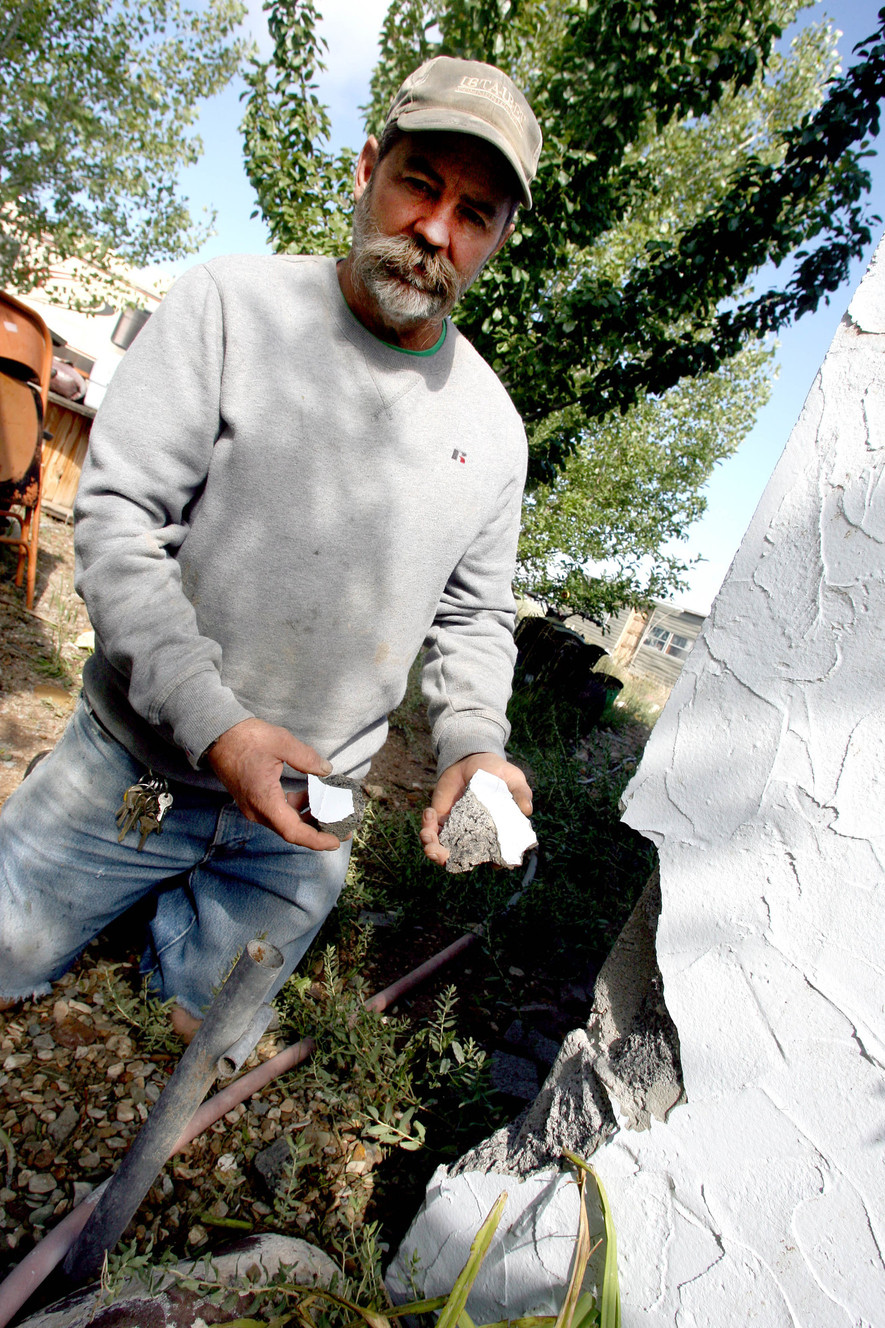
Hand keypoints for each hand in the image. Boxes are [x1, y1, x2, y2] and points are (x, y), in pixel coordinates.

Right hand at [207, 717, 340, 848]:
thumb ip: (306, 758)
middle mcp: (257, 810)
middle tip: (343, 827)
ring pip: (285, 821)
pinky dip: (296, 807)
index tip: (336, 841)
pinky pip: (278, 811)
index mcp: (264, 800)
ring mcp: (253, 806)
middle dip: (318, 831)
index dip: (316, 840)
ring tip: (331, 809)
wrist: (217, 734)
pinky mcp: (253, 799)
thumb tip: (326, 770)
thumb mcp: (281, 742)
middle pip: (291, 830)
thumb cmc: (246, 738)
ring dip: (308, 818)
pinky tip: (311, 795)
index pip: (293, 831)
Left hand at [420, 752, 532, 866]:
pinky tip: (429, 812)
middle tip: (441, 855)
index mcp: (496, 834)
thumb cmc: (497, 772)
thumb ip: (520, 793)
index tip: (488, 862)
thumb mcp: (513, 779)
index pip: (496, 857)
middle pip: (463, 860)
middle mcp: (475, 838)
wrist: (473, 759)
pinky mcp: (442, 820)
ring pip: (443, 851)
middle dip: (448, 861)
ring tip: (428, 837)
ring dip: (432, 849)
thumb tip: (527, 810)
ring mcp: (457, 831)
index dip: (493, 863)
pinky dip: (426, 827)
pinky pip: (431, 832)